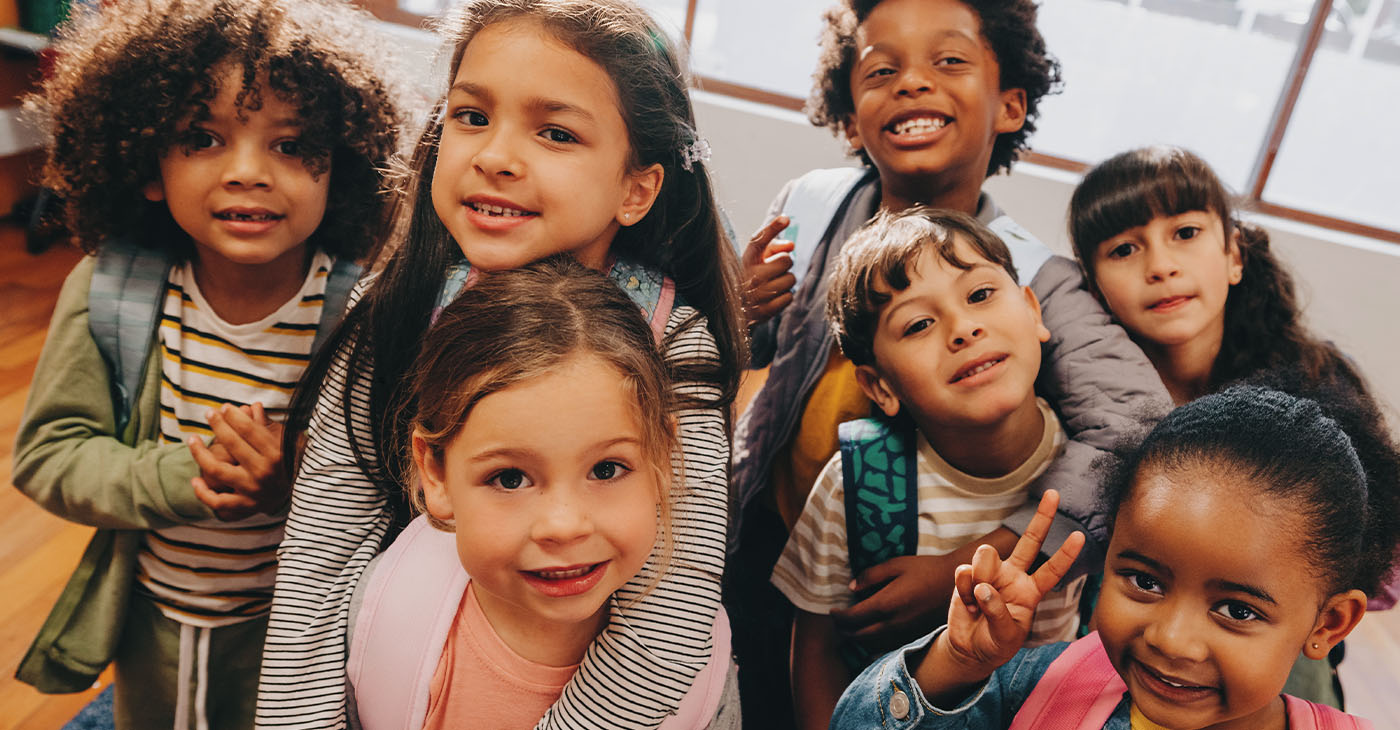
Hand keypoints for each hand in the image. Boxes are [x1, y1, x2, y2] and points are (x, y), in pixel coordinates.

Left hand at [189, 403, 289, 520]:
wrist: (305, 495)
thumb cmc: (291, 462)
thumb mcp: (285, 441)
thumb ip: (268, 425)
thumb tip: (254, 405)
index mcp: (277, 454)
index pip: (249, 430)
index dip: (234, 415)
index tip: (225, 407)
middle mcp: (263, 472)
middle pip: (233, 444)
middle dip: (218, 425)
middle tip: (210, 413)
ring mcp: (252, 490)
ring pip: (217, 470)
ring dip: (200, 453)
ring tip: (192, 439)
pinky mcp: (245, 506)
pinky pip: (218, 501)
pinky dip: (203, 493)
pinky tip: (195, 479)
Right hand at [741, 215, 795, 326]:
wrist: (736, 309)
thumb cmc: (751, 276)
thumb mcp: (758, 258)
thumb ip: (774, 245)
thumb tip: (791, 245)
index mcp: (747, 258)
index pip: (760, 239)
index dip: (773, 227)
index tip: (786, 219)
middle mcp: (749, 275)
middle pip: (787, 260)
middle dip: (785, 264)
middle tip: (774, 270)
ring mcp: (756, 294)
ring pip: (791, 280)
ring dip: (786, 282)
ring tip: (772, 284)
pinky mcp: (764, 311)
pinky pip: (789, 297)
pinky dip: (784, 298)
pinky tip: (772, 298)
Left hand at [830, 554, 958, 652]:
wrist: (956, 584)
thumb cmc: (925, 569)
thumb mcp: (896, 564)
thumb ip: (871, 576)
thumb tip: (851, 588)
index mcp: (885, 603)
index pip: (852, 618)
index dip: (838, 617)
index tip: (832, 611)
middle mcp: (892, 623)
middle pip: (858, 635)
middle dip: (844, 630)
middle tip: (838, 622)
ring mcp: (903, 633)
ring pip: (872, 644)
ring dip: (857, 639)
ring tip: (851, 629)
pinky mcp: (912, 636)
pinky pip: (887, 646)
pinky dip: (874, 643)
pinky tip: (872, 635)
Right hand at [944, 490, 1083, 671]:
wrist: (968, 648)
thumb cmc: (995, 643)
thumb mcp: (1005, 636)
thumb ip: (998, 611)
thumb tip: (982, 585)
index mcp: (1030, 591)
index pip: (1052, 570)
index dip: (1065, 554)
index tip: (1081, 535)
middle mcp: (1013, 576)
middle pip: (1029, 541)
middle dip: (1042, 517)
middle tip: (1054, 494)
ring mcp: (989, 573)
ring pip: (986, 557)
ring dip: (980, 578)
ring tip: (977, 601)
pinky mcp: (967, 576)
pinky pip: (964, 573)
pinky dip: (963, 591)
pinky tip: (967, 604)